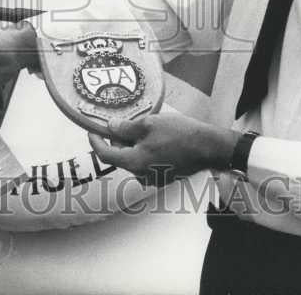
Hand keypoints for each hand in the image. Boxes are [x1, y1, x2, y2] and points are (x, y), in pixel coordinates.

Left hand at [88, 113, 238, 185]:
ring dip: (135, 144)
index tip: (92, 130)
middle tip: (127, 122)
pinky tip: (158, 138)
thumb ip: (125, 128)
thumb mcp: (148, 124)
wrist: (208, 147)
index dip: (96, 140)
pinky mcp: (163, 177)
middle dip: (120, 139)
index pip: (105, 154)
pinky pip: (147, 162)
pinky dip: (146, 150)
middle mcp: (141, 175)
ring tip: (148, 128)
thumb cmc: (179, 134)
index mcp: (134, 162)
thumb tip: (109, 127)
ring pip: (134, 158)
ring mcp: (153, 178)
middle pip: (120, 156)